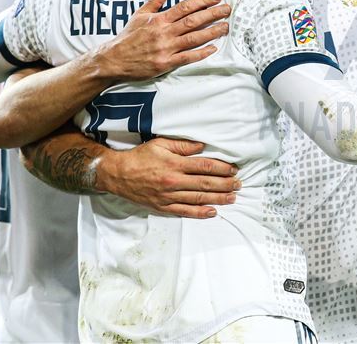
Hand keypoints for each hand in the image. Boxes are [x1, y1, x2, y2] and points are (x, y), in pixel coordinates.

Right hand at [94, 0, 230, 80]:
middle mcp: (164, 32)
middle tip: (227, 9)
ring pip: (193, 38)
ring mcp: (166, 48)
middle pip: (193, 21)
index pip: (185, 6)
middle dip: (213, 14)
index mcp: (159, 19)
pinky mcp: (166, 63)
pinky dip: (201, 53)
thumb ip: (155, 0)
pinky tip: (214, 49)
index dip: (203, 1)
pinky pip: (187, 57)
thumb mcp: (139, 14)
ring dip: (212, 32)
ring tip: (225, 27)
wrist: (113, 59)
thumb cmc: (128, 37)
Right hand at [97, 137, 239, 218]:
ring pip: (198, 199)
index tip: (234, 169)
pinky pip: (184, 211)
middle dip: (225, 185)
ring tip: (232, 198)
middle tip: (239, 185)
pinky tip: (212, 212)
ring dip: (218, 199)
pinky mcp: (163, 207)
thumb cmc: (140, 156)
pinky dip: (199, 213)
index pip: (205, 166)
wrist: (117, 174)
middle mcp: (173, 181)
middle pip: (205, 184)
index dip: (222, 168)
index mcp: (174, 164)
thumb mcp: (160, 144)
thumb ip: (183, 145)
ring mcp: (168, 196)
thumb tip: (203, 146)